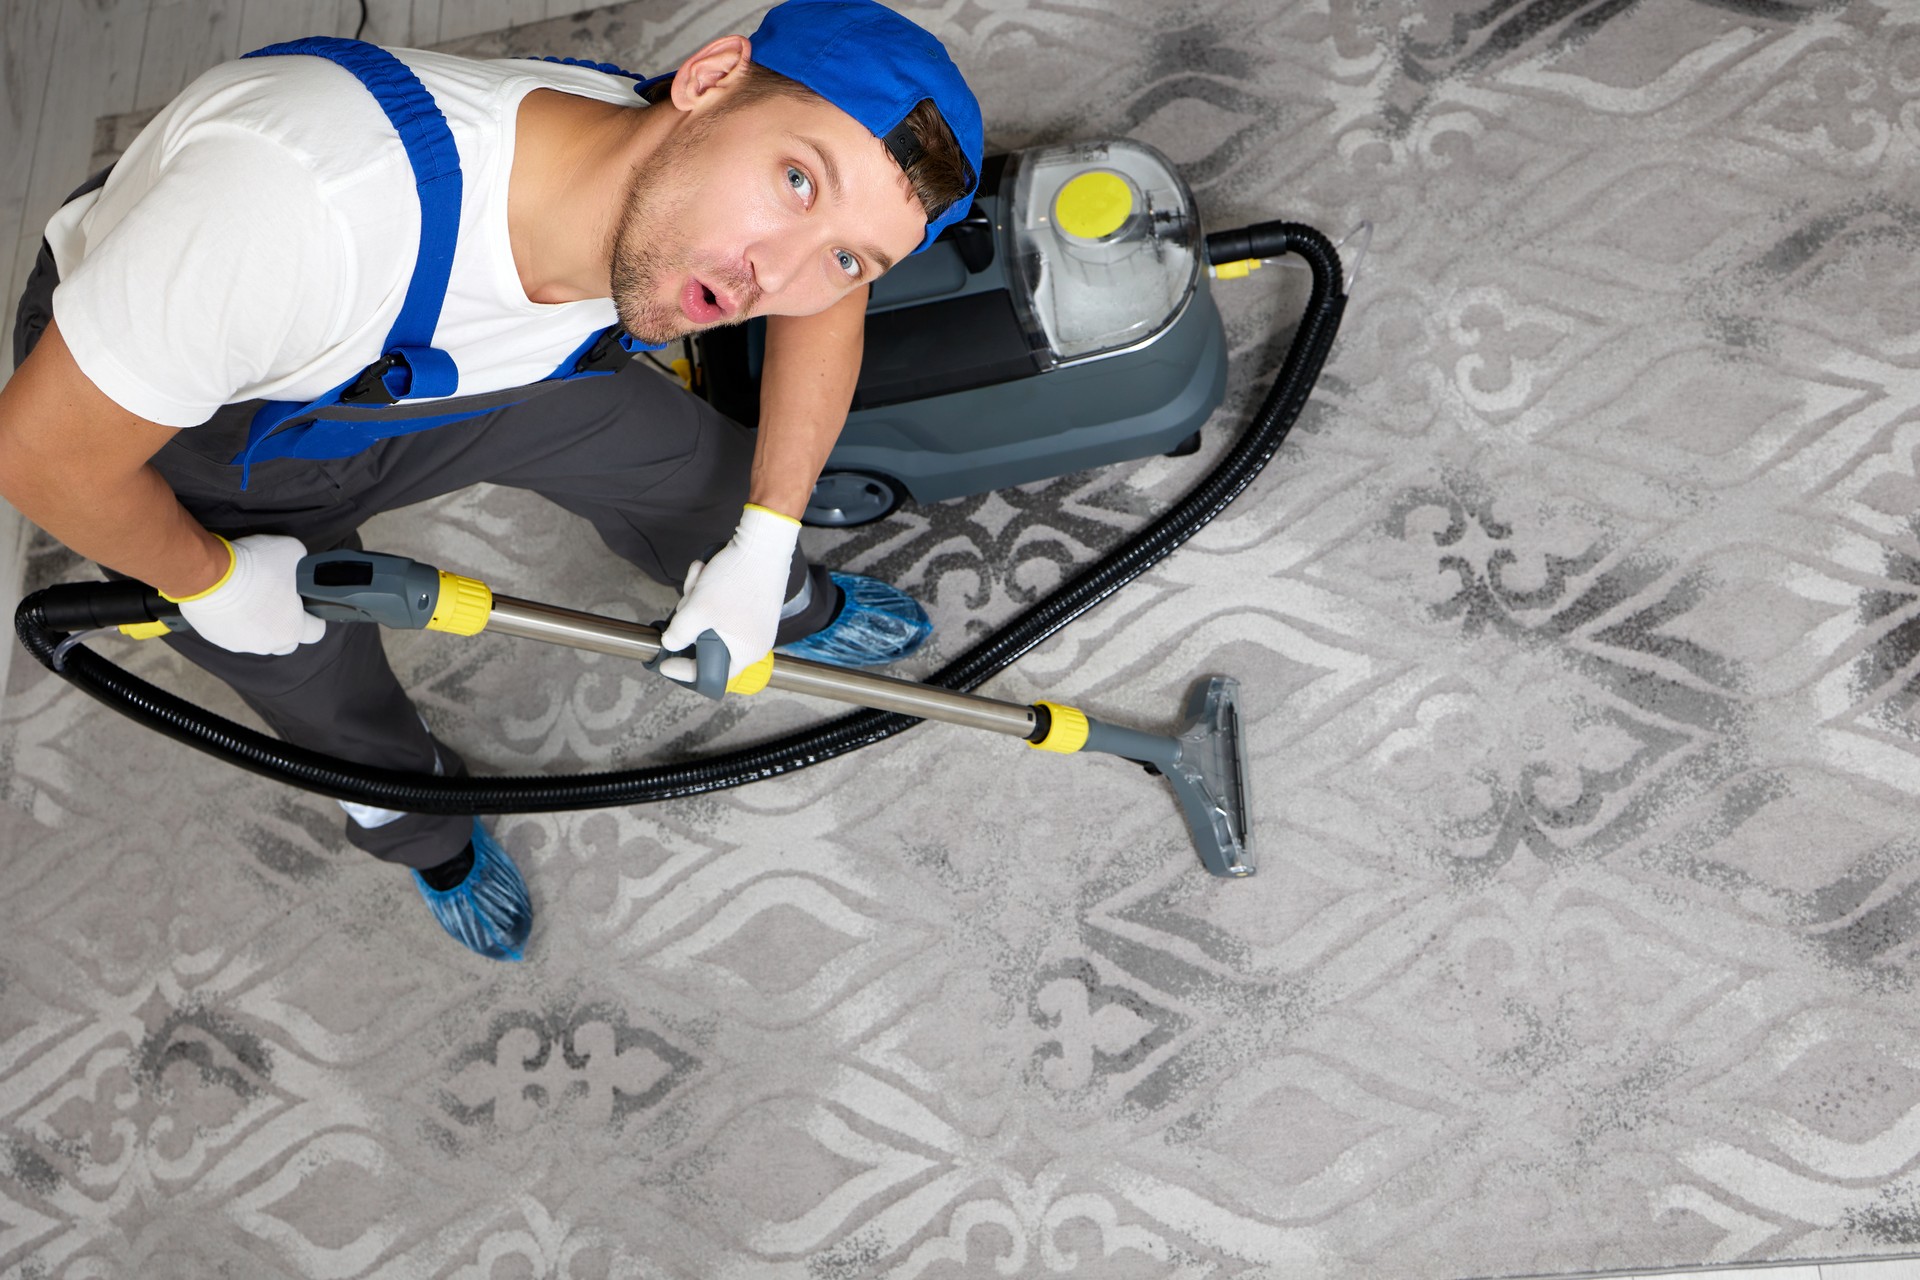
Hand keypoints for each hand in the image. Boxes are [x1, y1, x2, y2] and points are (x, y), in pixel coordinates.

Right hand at [167, 533, 325, 654]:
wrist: (206, 575)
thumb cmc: (252, 568)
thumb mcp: (291, 551)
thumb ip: (301, 561)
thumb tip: (299, 560)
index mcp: (291, 629)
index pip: (315, 632)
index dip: (315, 617)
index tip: (308, 604)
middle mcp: (267, 644)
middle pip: (286, 641)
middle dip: (286, 624)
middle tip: (279, 602)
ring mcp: (239, 644)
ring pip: (257, 638)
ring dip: (258, 623)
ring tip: (250, 598)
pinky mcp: (215, 637)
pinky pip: (231, 633)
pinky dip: (233, 621)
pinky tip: (229, 601)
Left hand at [658, 504, 800, 681]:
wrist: (763, 542)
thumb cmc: (738, 578)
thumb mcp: (699, 610)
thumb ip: (679, 634)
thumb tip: (669, 644)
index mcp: (746, 652)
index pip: (710, 674)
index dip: (683, 669)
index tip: (665, 662)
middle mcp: (753, 641)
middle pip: (707, 642)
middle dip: (691, 618)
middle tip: (689, 598)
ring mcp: (752, 622)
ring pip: (710, 620)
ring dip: (696, 599)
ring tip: (700, 576)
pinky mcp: (749, 603)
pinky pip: (720, 606)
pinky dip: (708, 590)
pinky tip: (706, 572)